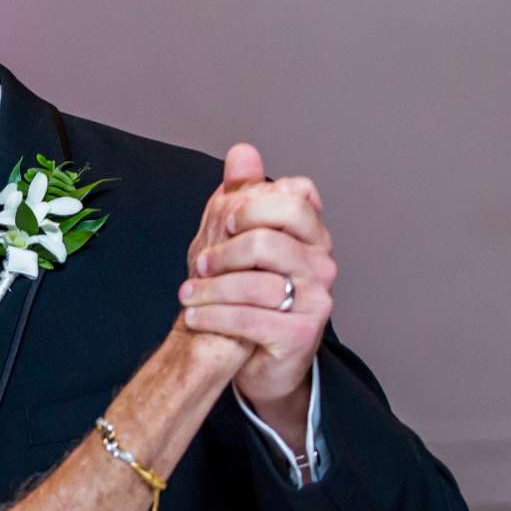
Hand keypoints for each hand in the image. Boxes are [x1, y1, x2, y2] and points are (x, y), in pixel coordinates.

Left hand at [179, 143, 334, 419]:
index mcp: (312, 236)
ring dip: (210, 289)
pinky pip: (248, 317)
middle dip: (223, 251)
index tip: (225, 222)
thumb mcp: (241, 241)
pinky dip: (212, 316)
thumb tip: (242, 152)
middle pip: (268, 239)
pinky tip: (193, 316)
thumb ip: (243, 195)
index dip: (254, 205)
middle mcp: (322, 264)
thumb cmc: (251, 295)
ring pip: (256, 282)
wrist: (261, 358)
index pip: (295, 199)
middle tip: (199, 262)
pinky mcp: (303, 334)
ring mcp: (317, 299)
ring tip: (188, 294)